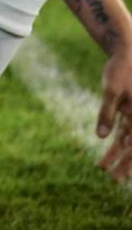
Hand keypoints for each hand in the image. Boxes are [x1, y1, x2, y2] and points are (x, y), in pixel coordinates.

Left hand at [98, 48, 131, 180]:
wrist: (128, 50)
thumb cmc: (121, 68)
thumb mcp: (111, 89)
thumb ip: (107, 113)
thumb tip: (101, 137)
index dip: (126, 163)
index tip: (116, 176)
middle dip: (123, 164)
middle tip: (112, 179)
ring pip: (128, 139)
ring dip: (117, 153)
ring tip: (102, 167)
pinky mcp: (129, 108)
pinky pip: (124, 128)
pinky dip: (116, 138)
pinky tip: (106, 147)